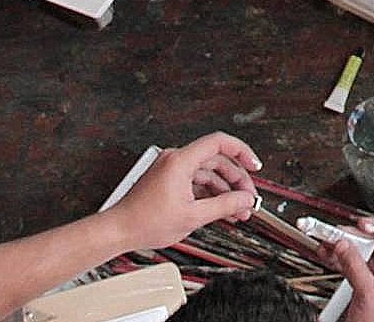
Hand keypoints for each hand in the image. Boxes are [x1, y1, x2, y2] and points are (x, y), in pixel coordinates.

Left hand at [103, 132, 261, 251]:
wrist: (119, 230)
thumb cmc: (145, 222)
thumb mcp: (193, 216)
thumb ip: (224, 205)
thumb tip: (245, 199)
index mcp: (181, 161)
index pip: (219, 143)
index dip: (242, 152)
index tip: (255, 166)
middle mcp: (176, 160)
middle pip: (217, 160)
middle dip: (236, 180)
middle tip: (248, 198)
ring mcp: (171, 169)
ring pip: (208, 173)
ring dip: (224, 190)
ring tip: (237, 210)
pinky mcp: (168, 180)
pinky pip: (196, 182)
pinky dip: (210, 194)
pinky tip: (220, 210)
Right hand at [327, 217, 373, 321]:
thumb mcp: (370, 295)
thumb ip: (356, 267)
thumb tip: (345, 244)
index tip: (364, 224)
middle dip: (357, 237)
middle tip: (339, 232)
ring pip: (363, 255)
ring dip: (344, 247)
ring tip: (329, 240)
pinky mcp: (366, 289)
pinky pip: (353, 267)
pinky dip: (340, 260)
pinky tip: (329, 254)